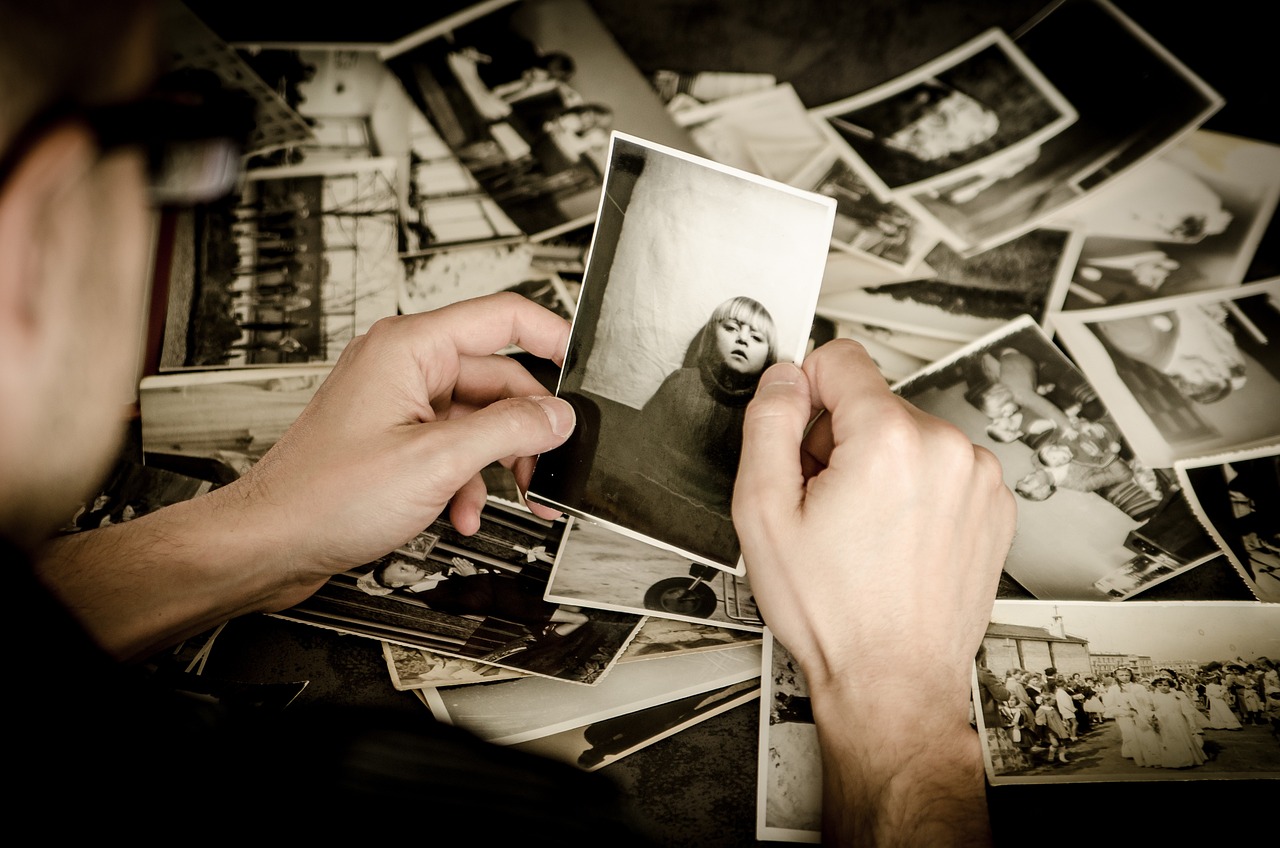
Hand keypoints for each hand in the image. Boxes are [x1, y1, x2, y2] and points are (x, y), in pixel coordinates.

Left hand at [235, 293, 574, 603]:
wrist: (272, 542)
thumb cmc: (325, 496)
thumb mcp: (438, 462)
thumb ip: (509, 431)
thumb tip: (557, 416)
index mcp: (411, 348)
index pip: (503, 317)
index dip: (552, 335)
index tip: (583, 364)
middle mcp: (404, 366)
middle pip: (497, 378)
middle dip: (527, 428)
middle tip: (547, 467)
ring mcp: (398, 402)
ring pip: (479, 418)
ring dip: (497, 462)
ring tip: (510, 499)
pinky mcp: (394, 437)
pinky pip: (453, 445)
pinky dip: (467, 479)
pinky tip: (462, 512)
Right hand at [733, 339, 1014, 843]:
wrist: (893, 681)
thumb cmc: (835, 614)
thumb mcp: (762, 514)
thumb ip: (766, 425)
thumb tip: (783, 380)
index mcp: (890, 440)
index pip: (841, 358)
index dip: (805, 392)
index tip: (798, 432)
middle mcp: (946, 448)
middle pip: (872, 403)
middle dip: (841, 441)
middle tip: (825, 506)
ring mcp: (978, 478)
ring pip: (907, 436)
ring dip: (879, 467)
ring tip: (862, 530)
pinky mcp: (994, 505)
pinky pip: (940, 468)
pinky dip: (915, 492)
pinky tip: (894, 540)